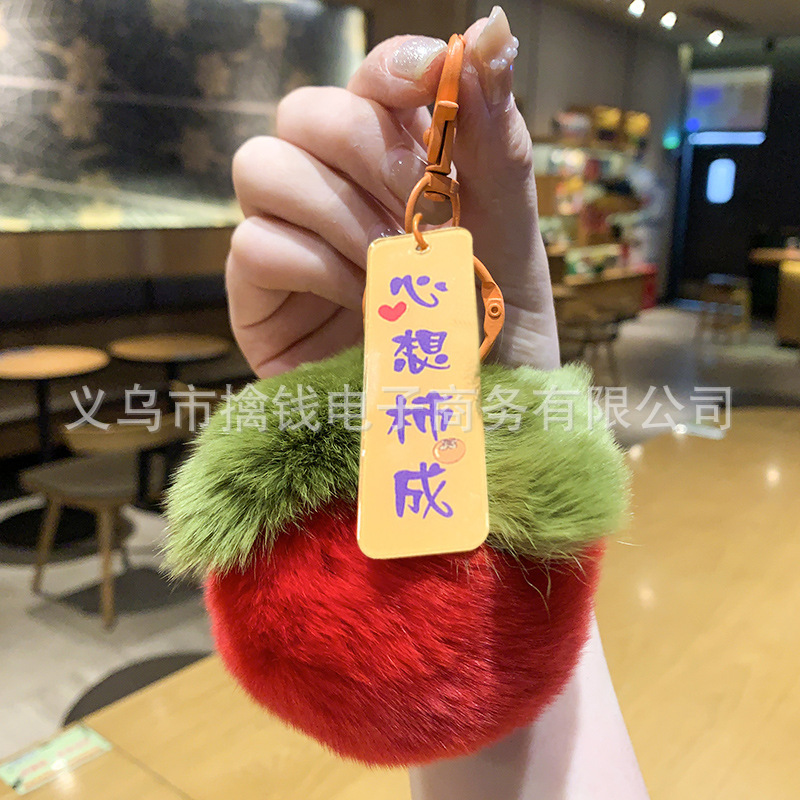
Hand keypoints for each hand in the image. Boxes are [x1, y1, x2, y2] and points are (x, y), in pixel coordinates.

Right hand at [227, 6, 557, 375]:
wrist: (476, 411)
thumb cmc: (496, 319)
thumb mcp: (510, 227)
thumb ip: (495, 133)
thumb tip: (493, 24)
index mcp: (399, 159)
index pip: (370, 79)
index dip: (389, 69)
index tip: (427, 83)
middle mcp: (337, 188)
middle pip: (306, 113)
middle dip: (366, 155)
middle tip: (414, 213)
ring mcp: (294, 240)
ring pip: (260, 166)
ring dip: (336, 213)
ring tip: (387, 267)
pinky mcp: (262, 298)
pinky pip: (252, 245)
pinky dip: (311, 267)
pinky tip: (357, 301)